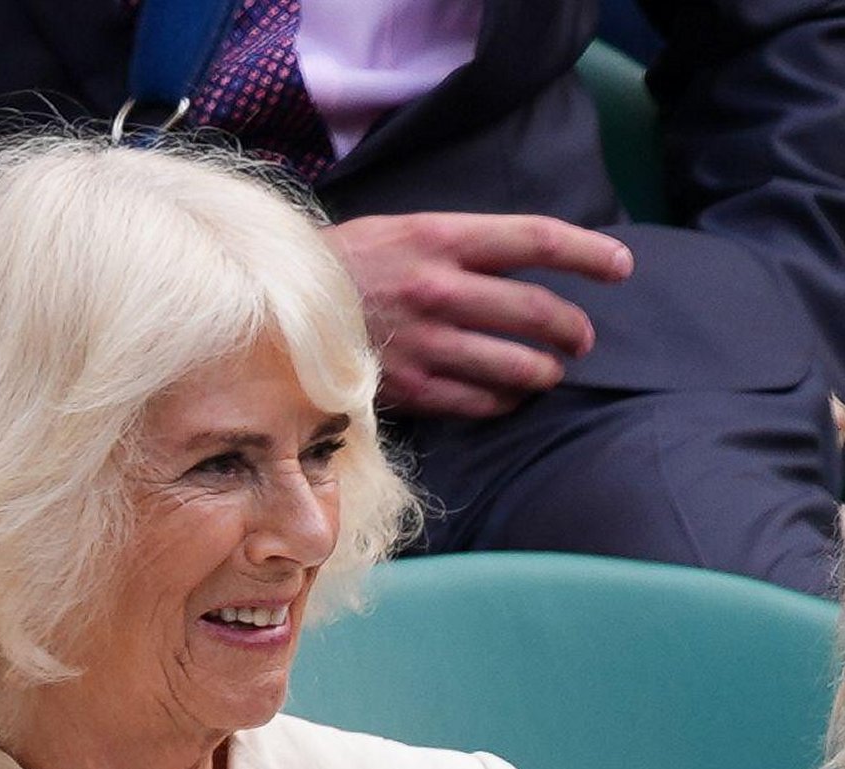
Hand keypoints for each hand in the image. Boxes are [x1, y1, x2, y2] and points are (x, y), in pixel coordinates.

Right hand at [327, 212, 633, 417]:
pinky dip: (504, 404)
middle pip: (535, 311)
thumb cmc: (349, 268)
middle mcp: (439, 289)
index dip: (588, 253)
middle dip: (572, 329)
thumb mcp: (403, 232)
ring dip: (545, 373)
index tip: (621, 268)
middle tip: (583, 339)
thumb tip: (520, 262)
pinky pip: (478, 403)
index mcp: (442, 238)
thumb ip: (460, 245)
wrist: (278, 314)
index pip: (536, 240)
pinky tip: (510, 400)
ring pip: (514, 365)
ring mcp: (426, 343)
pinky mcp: (410, 387)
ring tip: (551, 374)